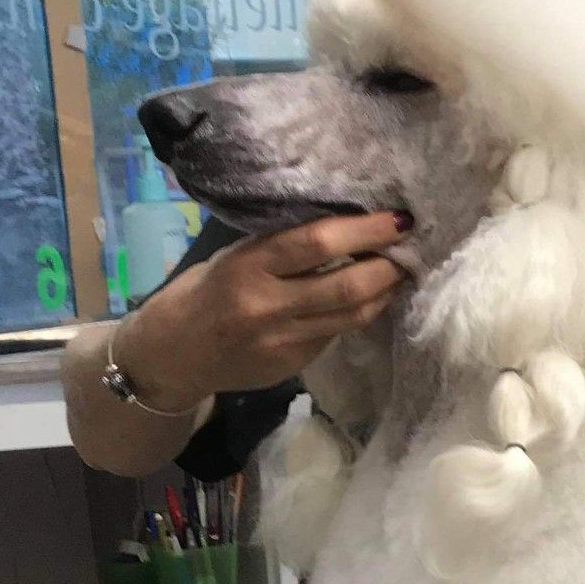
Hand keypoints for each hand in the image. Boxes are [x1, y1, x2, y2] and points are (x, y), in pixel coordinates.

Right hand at [120, 212, 411, 410]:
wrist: (174, 356)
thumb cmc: (203, 294)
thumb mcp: (233, 259)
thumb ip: (281, 249)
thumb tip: (342, 230)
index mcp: (249, 267)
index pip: (318, 243)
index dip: (365, 231)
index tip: (398, 218)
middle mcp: (269, 306)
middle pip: (347, 285)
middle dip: (388, 265)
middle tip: (411, 247)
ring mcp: (284, 341)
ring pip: (353, 316)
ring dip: (385, 293)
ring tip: (402, 272)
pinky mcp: (294, 365)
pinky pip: (338, 335)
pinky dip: (359, 314)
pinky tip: (370, 299)